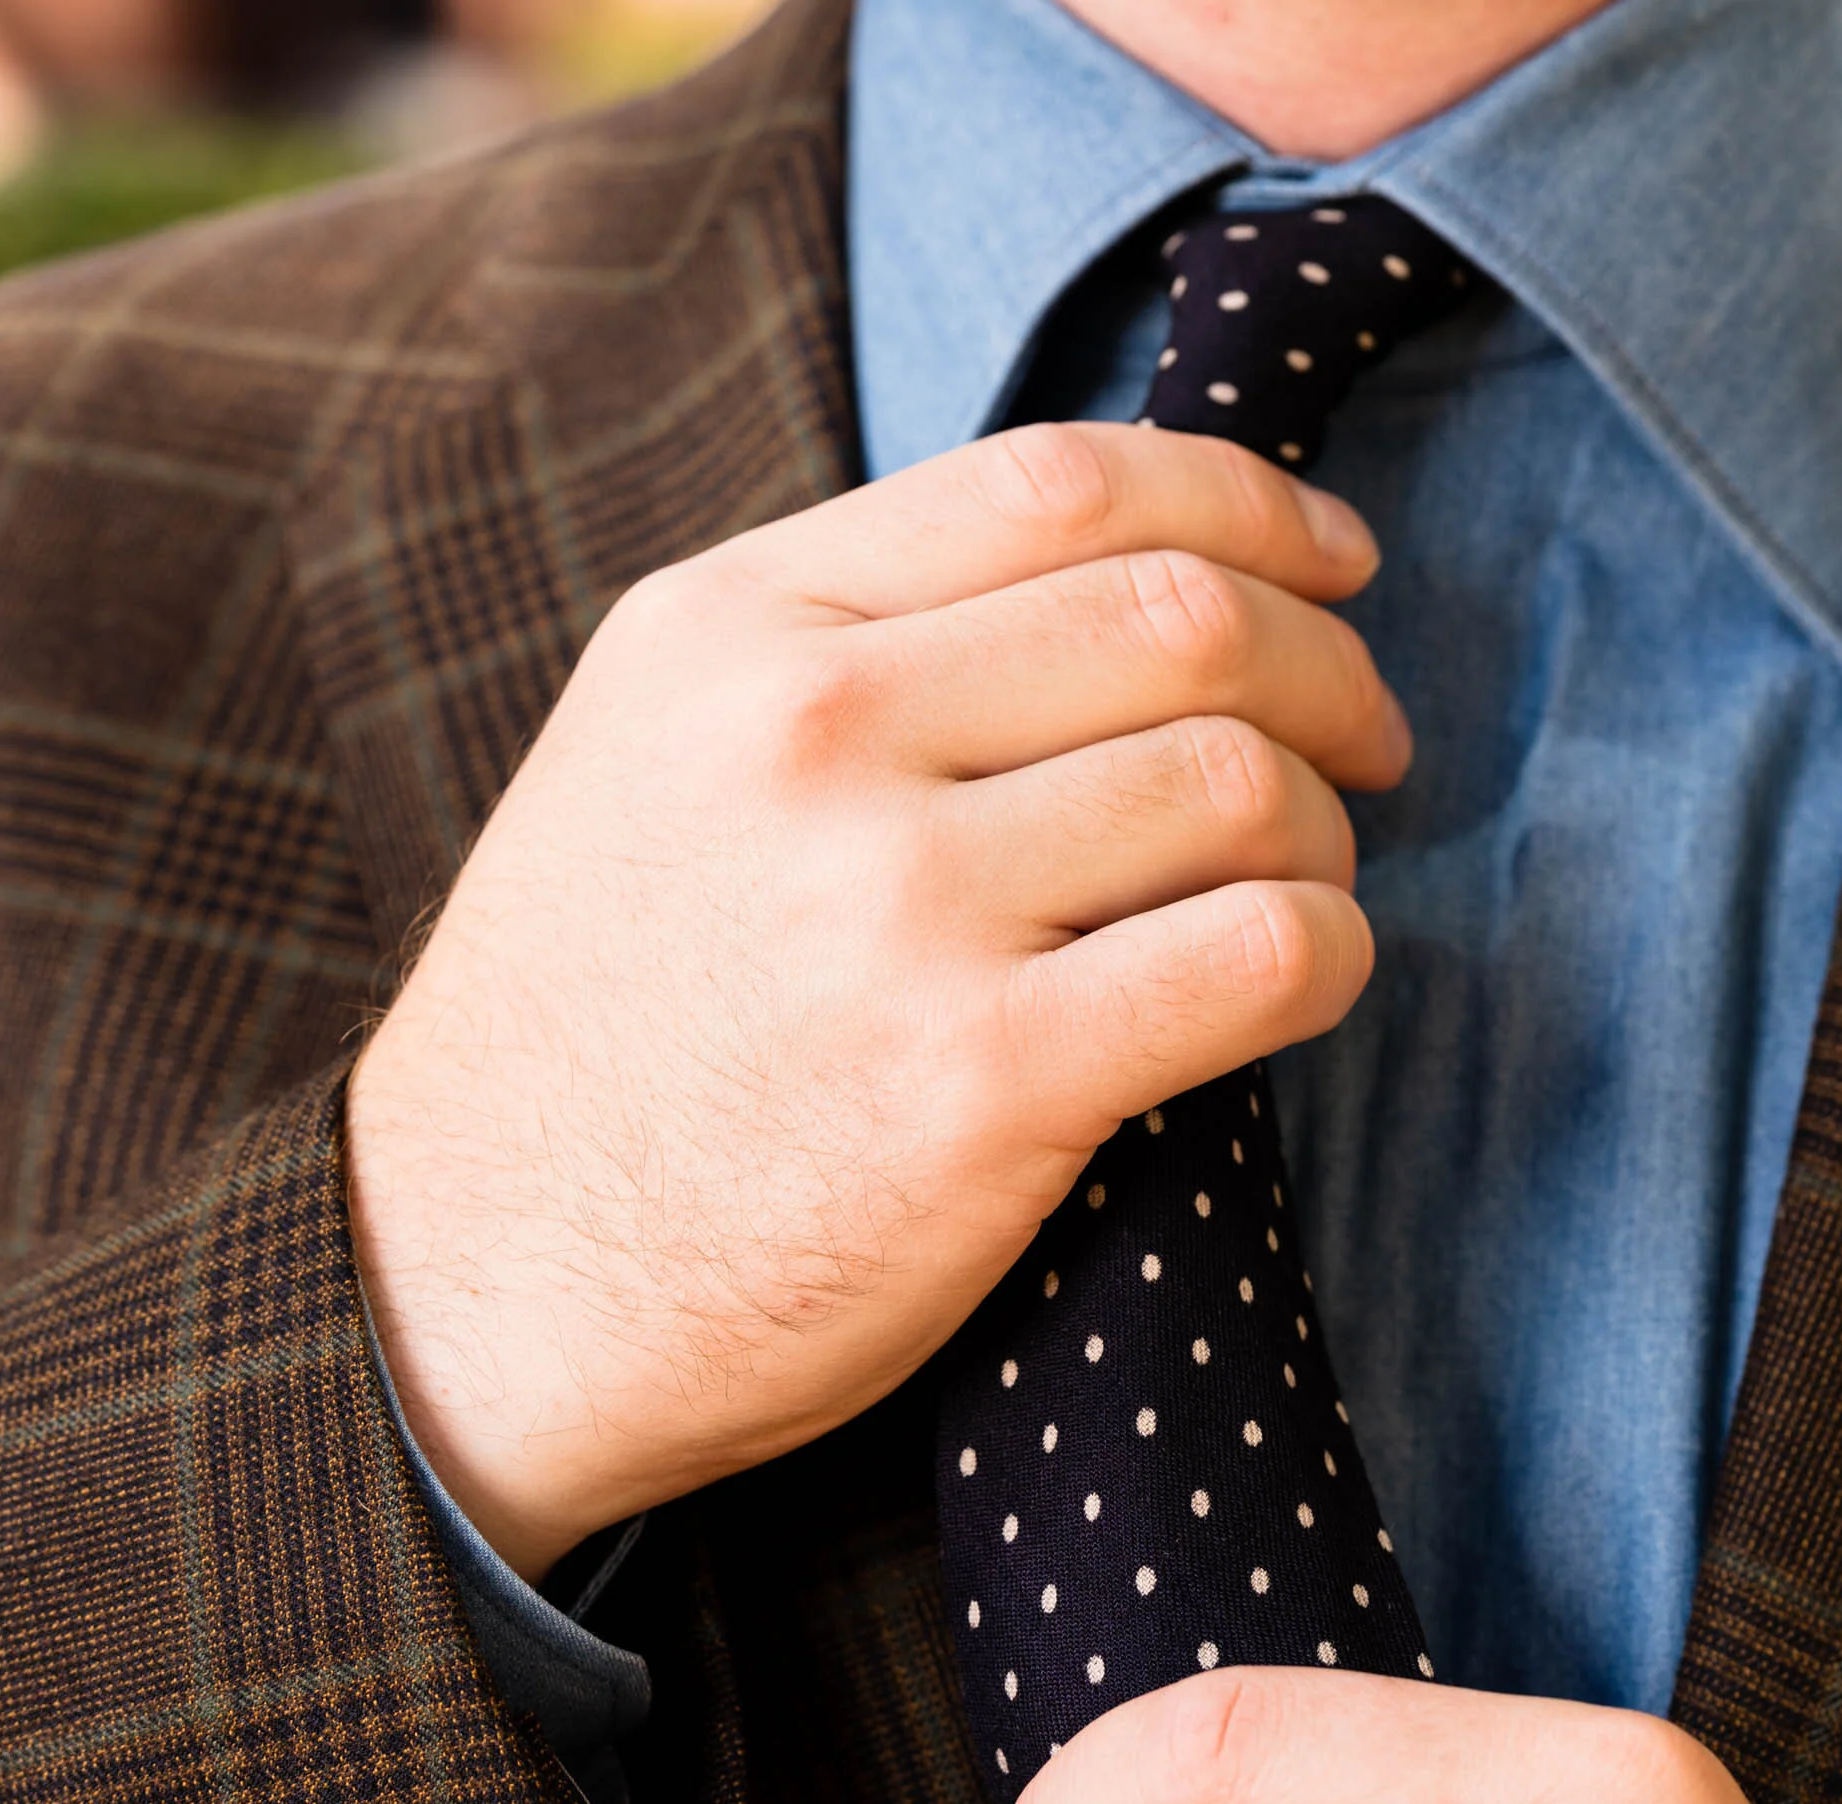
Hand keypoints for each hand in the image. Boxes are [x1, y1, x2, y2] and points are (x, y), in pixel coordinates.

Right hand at [346, 424, 1405, 1576]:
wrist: (470, 1285)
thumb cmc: (595, 1025)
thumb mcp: (651, 753)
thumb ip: (848, 635)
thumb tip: (1121, 572)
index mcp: (730, 625)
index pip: (1060, 479)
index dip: (1246, 500)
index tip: (1330, 559)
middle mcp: (809, 732)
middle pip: (1184, 620)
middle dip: (1329, 669)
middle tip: (1371, 737)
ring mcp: (893, 908)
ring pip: (1241, 784)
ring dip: (1324, 832)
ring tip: (1301, 884)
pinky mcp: (979, 1083)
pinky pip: (1261, 955)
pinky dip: (1327, 952)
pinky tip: (1297, 978)